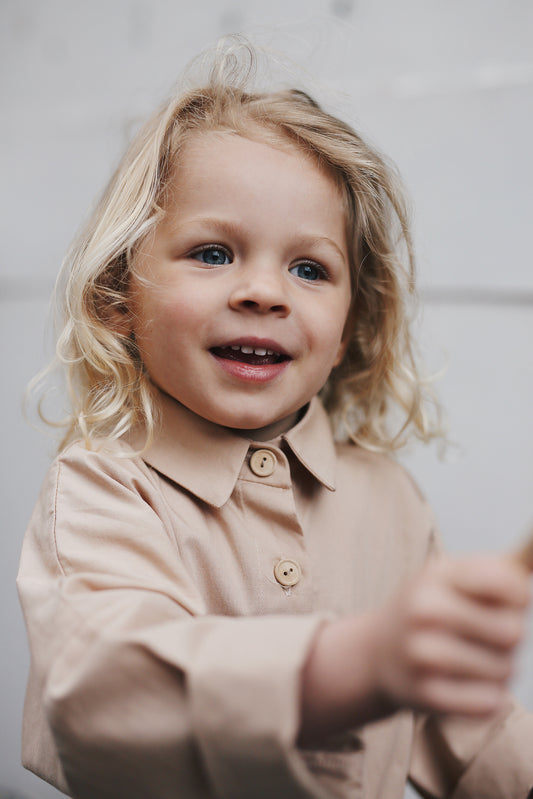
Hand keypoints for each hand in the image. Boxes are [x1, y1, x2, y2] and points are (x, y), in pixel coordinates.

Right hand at [370, 554, 531, 716]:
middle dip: (511, 636)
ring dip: (500, 668)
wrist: (376, 652)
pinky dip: (490, 697)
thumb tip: (528, 582)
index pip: (503, 582)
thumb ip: (494, 572)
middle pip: (512, 630)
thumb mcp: (449, 578)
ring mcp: (422, 654)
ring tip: (476, 660)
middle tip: (490, 635)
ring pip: (504, 669)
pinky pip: (489, 703)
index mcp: (435, 576)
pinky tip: (472, 685)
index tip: (514, 601)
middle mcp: (424, 612)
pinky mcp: (426, 694)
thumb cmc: (428, 610)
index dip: (520, 594)